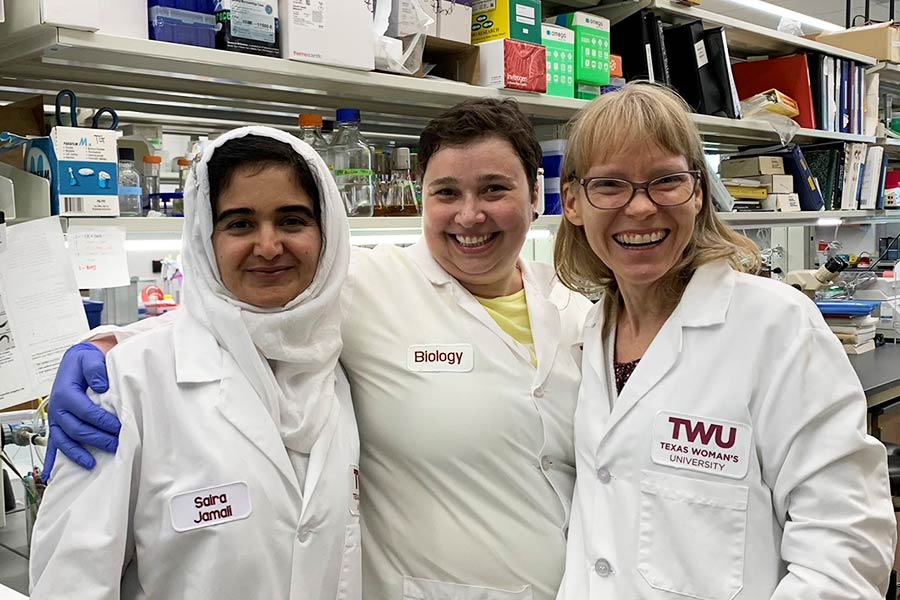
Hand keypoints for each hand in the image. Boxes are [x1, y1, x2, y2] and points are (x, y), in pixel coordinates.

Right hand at [43, 342, 120, 478]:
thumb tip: (101, 386)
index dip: (104, 422)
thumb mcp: (90, 360)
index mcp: (66, 393)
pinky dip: (53, 460)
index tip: (120, 428)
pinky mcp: (57, 426)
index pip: (87, 412)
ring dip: (78, 454)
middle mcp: (58, 409)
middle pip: (78, 429)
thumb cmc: (84, 363)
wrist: (75, 363)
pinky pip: (53, 445)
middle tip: (117, 446)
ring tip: (92, 464)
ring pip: (65, 441)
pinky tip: (52, 474)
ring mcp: (56, 419)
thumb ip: (96, 370)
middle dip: (98, 439)